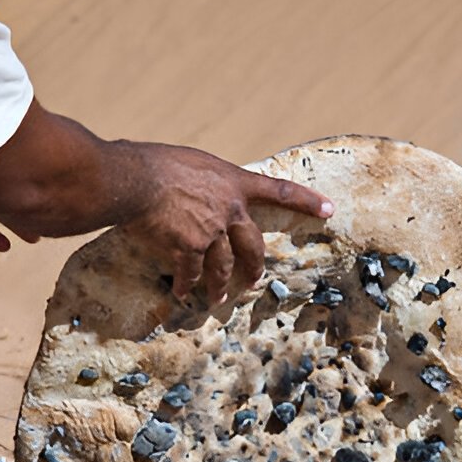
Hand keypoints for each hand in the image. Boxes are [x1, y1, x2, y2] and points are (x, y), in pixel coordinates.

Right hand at [118, 143, 333, 302]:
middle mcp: (229, 209)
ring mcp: (211, 232)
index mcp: (232, 183)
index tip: (329, 210)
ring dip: (220, 286)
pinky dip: (185, 285)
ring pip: (223, 267)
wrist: (132, 179)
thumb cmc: (150, 162)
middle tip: (254, 280)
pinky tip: (181, 293)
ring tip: (218, 299)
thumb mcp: (189, 162)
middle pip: (253, 245)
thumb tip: (190, 191)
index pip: (279, 190)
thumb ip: (202, 182)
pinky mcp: (189, 249)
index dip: (306, 201)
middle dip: (254, 266)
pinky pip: (190, 274)